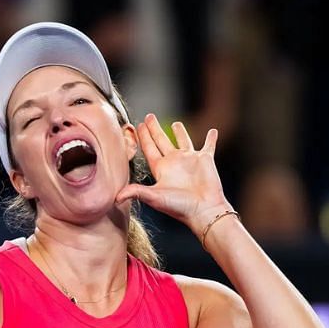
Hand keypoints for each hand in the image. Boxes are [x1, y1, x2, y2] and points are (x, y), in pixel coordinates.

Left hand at [115, 113, 230, 233]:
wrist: (204, 211)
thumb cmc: (180, 207)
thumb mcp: (155, 197)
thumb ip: (136, 192)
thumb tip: (115, 198)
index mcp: (161, 169)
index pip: (149, 148)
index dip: (143, 137)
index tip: (138, 125)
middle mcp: (174, 162)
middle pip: (162, 141)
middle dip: (155, 129)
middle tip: (149, 116)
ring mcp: (190, 161)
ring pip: (184, 141)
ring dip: (180, 132)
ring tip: (176, 123)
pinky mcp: (205, 161)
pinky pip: (208, 146)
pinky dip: (211, 139)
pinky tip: (212, 131)